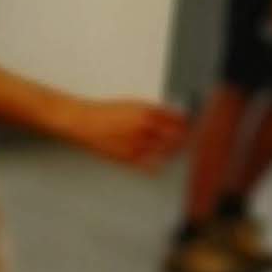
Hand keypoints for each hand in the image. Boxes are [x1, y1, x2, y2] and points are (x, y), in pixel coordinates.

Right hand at [69, 98, 190, 169]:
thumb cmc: (107, 112)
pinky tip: (157, 164)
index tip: (186, 127)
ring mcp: (138, 144)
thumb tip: (170, 119)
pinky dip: (157, 166)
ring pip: (165, 153)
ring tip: (169, 152)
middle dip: (182, 140)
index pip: (177, 119)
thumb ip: (152, 112)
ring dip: (171, 153)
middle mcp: (146, 127)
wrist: (85, 122)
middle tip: (182, 141)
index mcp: (148, 112)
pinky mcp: (129, 157)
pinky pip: (150, 166)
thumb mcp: (133, 105)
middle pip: (176, 137)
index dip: (185, 124)